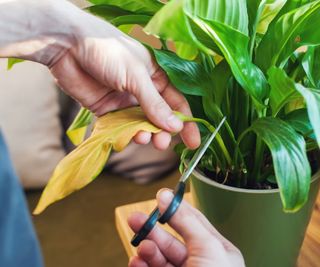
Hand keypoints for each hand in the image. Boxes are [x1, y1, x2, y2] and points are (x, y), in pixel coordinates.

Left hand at [0, 0, 199, 149]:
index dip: (185, 122)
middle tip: (162, 144)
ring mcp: (124, 101)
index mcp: (155, 76)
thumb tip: (175, 127)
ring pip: (140, 125)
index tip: (192, 142)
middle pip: (158, 117)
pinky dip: (127, 135)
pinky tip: (130, 137)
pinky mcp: (107, 110)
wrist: (68, 48)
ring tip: (144, 138)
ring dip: (145, 134)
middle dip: (162, 132)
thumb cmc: (108, 52)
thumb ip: (155, 103)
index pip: (176, 102)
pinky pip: (121, 127)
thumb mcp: (137, 75)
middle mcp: (142, 90)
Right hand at [128, 190, 244, 266]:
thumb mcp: (208, 248)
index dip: (176, 208)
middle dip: (153, 228)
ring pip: (159, 257)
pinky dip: (141, 266)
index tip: (160, 196)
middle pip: (172, 239)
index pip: (194, 222)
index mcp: (216, 252)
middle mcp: (199, 264)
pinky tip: (137, 262)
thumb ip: (186, 221)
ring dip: (147, 249)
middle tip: (134, 218)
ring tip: (142, 247)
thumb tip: (167, 196)